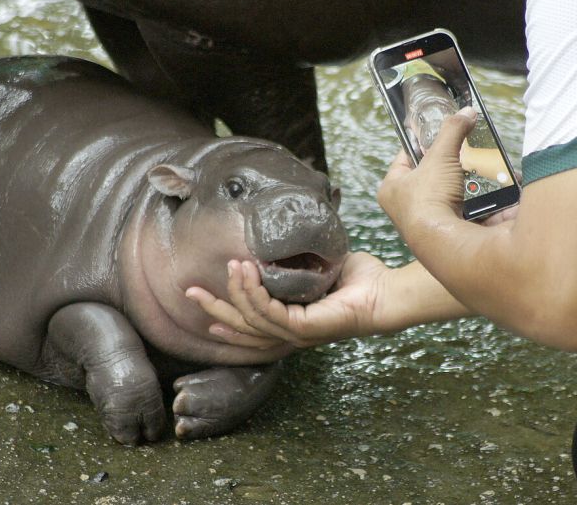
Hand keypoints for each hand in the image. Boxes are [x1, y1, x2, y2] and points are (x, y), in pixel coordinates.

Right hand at [185, 252, 390, 348]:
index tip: (202, 299)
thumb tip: (281, 242)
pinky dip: (253, 292)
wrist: (387, 292)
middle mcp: (291, 334)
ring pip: (252, 318)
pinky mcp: (306, 329)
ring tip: (230, 266)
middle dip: (214, 309)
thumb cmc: (360, 281)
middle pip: (242, 329)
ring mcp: (298, 334)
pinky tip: (246, 271)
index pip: (249, 326)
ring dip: (236, 291)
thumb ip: (298, 262)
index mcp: (292, 324)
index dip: (223, 316)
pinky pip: (269, 312)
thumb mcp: (320, 268)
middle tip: (189, 291)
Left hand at [378, 106, 476, 237]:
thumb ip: (452, 131)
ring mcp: (428, 223)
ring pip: (453, 195)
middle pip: (432, 177)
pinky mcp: (449, 234)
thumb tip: (466, 113)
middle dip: (453, 166)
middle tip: (466, 154)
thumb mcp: (440, 156)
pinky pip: (469, 213)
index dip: (422, 143)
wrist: (442, 242)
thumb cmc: (427, 201)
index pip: (405, 157)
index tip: (437, 134)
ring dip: (470, 184)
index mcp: (391, 188)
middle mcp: (405, 208)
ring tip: (484, 171)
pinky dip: (483, 203)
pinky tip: (496, 192)